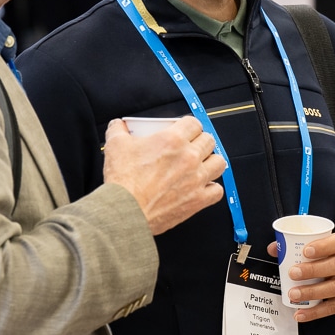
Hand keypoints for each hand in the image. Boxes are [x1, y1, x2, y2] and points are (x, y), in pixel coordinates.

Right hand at [102, 117, 226, 234]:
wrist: (126, 211)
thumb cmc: (123, 182)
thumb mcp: (115, 146)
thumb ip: (118, 130)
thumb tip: (119, 125)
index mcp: (173, 140)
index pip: (194, 123)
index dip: (189, 125)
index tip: (185, 130)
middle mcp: (189, 158)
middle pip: (209, 140)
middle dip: (200, 141)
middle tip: (191, 146)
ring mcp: (196, 179)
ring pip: (219, 162)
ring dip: (211, 161)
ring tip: (201, 164)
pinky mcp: (198, 200)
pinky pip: (217, 190)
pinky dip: (212, 188)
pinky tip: (203, 186)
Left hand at [265, 230, 334, 322]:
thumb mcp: (325, 242)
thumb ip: (300, 243)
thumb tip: (274, 248)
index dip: (323, 247)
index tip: (305, 251)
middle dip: (314, 270)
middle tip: (293, 273)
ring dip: (313, 292)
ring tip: (294, 294)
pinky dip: (316, 312)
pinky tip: (301, 313)